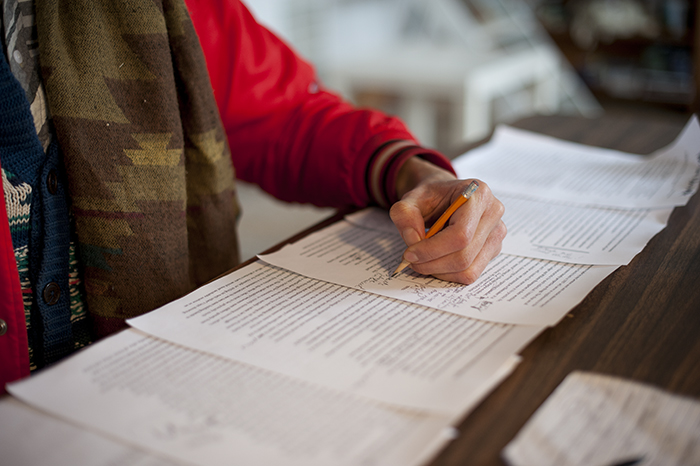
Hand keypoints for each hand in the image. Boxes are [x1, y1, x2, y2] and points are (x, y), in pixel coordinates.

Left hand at [389, 157, 505, 283]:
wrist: (446, 197)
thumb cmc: (432, 197)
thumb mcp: (411, 198)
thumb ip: (405, 214)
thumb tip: (413, 240)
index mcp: (478, 194)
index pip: (460, 234)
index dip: (432, 249)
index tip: (409, 253)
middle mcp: (493, 213)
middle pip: (464, 255)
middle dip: (432, 263)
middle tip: (411, 260)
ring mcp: (496, 233)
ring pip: (468, 269)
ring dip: (439, 271)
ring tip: (422, 260)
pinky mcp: (493, 249)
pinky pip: (471, 273)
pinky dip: (448, 274)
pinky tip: (436, 262)